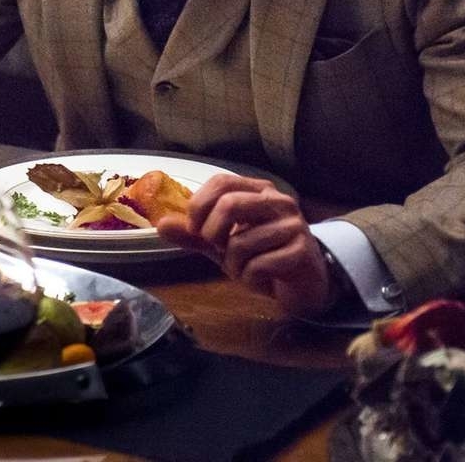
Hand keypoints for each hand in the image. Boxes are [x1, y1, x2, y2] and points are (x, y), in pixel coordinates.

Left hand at [155, 174, 336, 317]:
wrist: (304, 282)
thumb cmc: (262, 255)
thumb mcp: (223, 244)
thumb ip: (194, 234)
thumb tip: (161, 225)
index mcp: (257, 190)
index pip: (221, 182)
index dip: (199, 205)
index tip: (194, 229)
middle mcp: (278, 201)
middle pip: (230, 204)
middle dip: (213, 234)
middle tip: (217, 249)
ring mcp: (293, 224)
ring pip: (242, 242)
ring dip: (233, 265)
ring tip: (244, 268)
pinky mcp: (302, 250)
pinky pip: (259, 265)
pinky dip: (250, 279)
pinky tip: (261, 279)